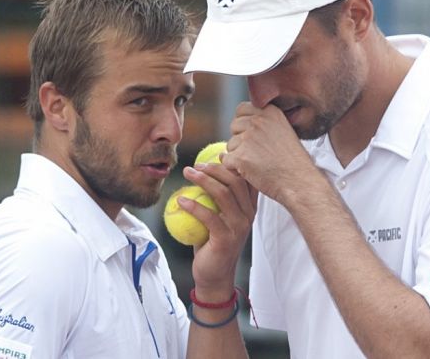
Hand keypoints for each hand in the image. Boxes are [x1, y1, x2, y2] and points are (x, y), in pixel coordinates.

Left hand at [180, 162, 255, 299]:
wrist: (214, 276)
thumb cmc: (212, 243)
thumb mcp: (219, 217)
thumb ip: (218, 198)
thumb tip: (204, 170)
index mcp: (249, 207)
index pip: (246, 178)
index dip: (234, 163)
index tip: (219, 153)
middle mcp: (248, 215)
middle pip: (235, 181)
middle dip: (215, 168)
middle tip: (196, 164)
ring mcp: (239, 227)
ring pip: (223, 194)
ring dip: (203, 180)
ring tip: (187, 173)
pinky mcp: (226, 239)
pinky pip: (209, 216)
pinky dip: (193, 205)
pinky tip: (180, 200)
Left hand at [222, 102, 319, 203]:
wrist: (299, 182)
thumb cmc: (294, 162)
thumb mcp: (285, 131)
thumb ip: (266, 123)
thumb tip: (243, 122)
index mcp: (270, 112)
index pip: (242, 109)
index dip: (244, 124)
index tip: (254, 137)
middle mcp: (258, 122)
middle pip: (234, 126)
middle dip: (240, 140)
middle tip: (257, 153)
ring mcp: (248, 139)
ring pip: (230, 145)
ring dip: (238, 155)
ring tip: (258, 164)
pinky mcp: (240, 157)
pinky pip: (226, 160)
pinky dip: (234, 169)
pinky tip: (251, 172)